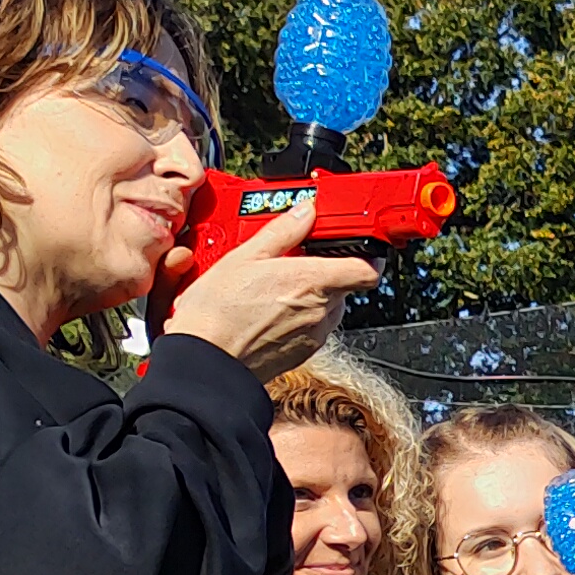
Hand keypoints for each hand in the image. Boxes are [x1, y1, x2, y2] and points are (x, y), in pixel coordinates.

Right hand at [158, 216, 375, 376]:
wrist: (206, 361)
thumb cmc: (219, 312)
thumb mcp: (245, 256)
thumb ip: (282, 232)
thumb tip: (304, 213)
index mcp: (313, 282)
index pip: (367, 270)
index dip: (368, 255)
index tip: (357, 245)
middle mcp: (321, 311)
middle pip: (344, 286)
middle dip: (324, 272)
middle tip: (295, 262)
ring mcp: (314, 335)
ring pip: (328, 308)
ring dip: (311, 296)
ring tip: (275, 288)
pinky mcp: (303, 354)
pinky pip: (312, 328)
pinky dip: (299, 317)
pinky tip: (269, 311)